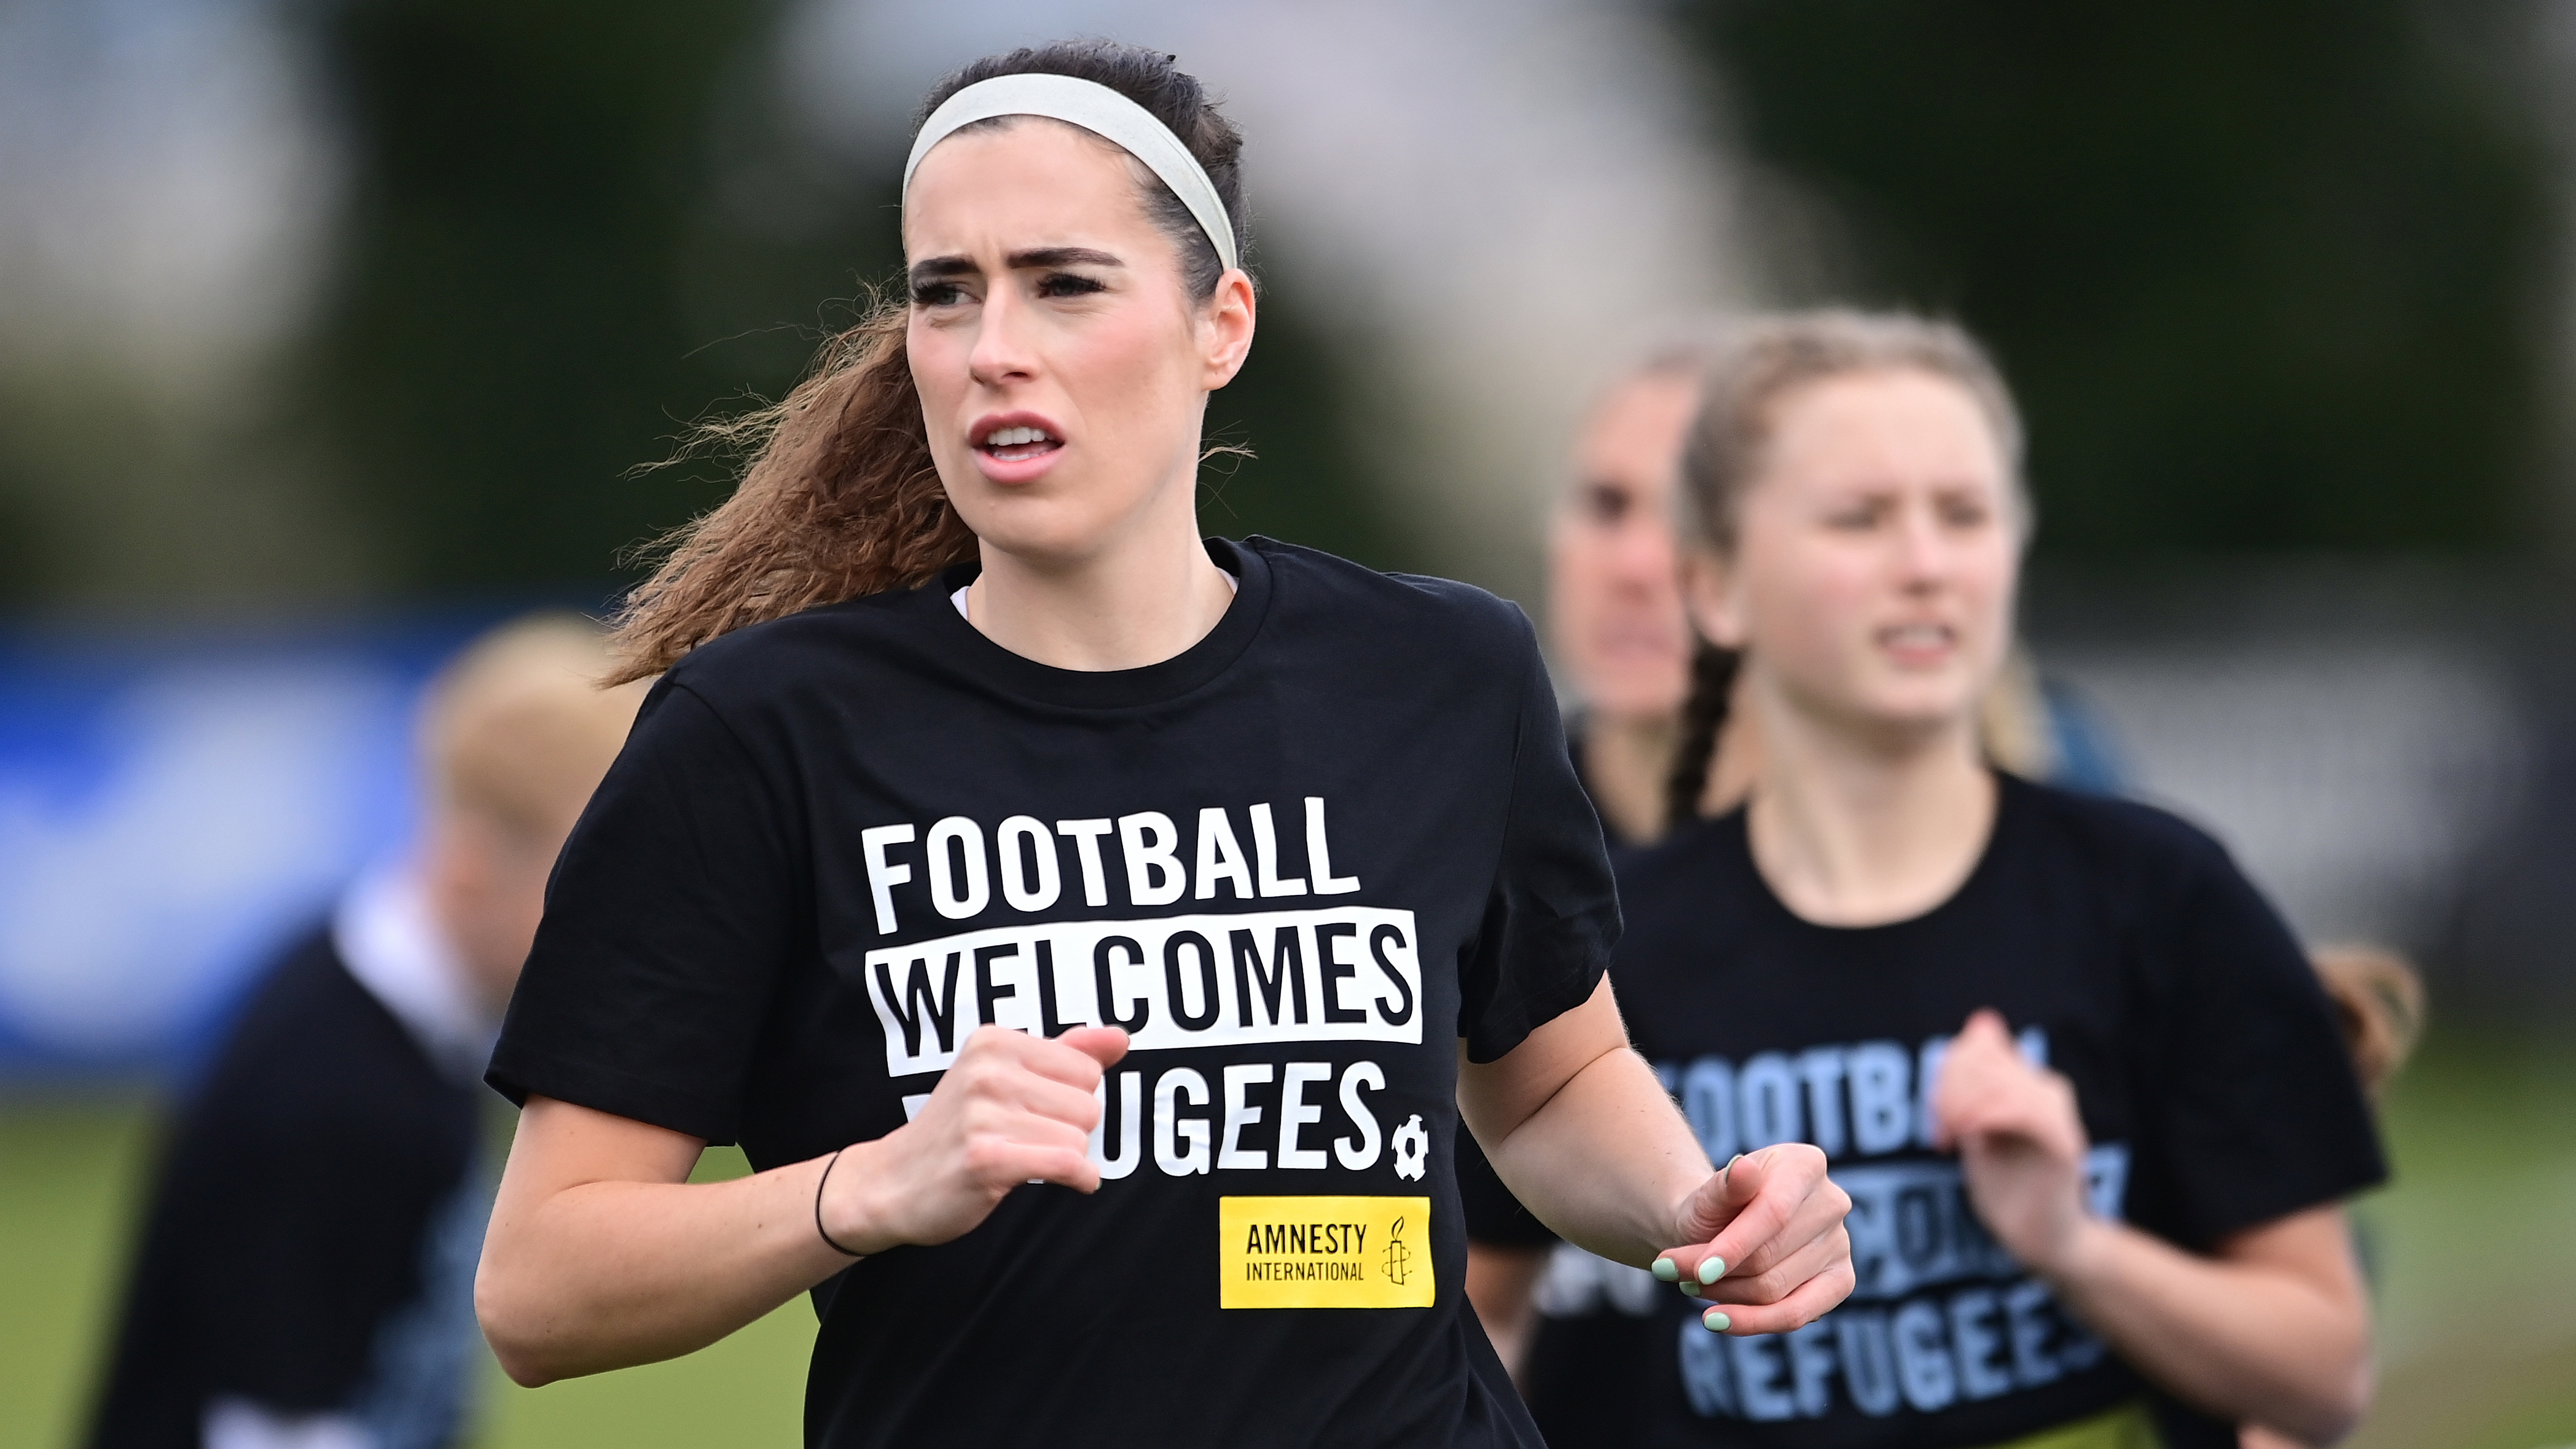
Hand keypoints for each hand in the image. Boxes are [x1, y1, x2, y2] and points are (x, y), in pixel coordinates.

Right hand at [820, 1025, 1127, 1254]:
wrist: (891, 1184)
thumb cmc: (957, 1131)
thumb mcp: (1005, 1078)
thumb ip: (1067, 1054)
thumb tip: (1121, 1038)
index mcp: (994, 1042)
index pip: (1087, 1068)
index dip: (1071, 1099)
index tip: (1035, 1113)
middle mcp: (987, 1069)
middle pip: (1088, 1104)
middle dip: (1070, 1130)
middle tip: (1027, 1141)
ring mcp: (982, 1114)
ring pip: (1079, 1138)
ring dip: (1064, 1158)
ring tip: (1024, 1159)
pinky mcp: (985, 1159)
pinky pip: (1067, 1164)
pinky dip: (1079, 1178)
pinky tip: (1070, 1182)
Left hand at [1654, 1142, 1853, 1334]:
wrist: (1718, 1227)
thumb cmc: (1713, 1208)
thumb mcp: (1707, 1194)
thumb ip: (1723, 1186)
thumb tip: (1743, 1169)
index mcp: (1805, 1164)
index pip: (1773, 1213)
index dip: (1734, 1246)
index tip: (1699, 1272)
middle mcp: (1832, 1201)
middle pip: (1769, 1257)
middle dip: (1716, 1273)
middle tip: (1671, 1271)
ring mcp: (1841, 1243)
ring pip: (1775, 1290)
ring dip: (1725, 1295)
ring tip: (1691, 1284)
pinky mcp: (1841, 1282)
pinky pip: (1798, 1315)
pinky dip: (1752, 1322)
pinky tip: (1717, 1320)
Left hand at [1931, 1009, 2093, 1276]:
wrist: (2043, 1240)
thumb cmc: (2009, 1188)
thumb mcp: (1979, 1131)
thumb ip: (1974, 1085)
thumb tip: (1983, 1023)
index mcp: (2023, 1084)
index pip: (1980, 1046)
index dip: (1948, 1070)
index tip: (1938, 1116)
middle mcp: (2045, 1092)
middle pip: (1987, 1061)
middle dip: (1952, 1090)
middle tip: (1944, 1129)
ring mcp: (2058, 1119)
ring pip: (2007, 1082)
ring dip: (1968, 1104)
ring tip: (1955, 1135)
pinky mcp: (2065, 1147)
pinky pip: (2031, 1111)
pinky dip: (1994, 1115)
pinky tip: (1974, 1134)